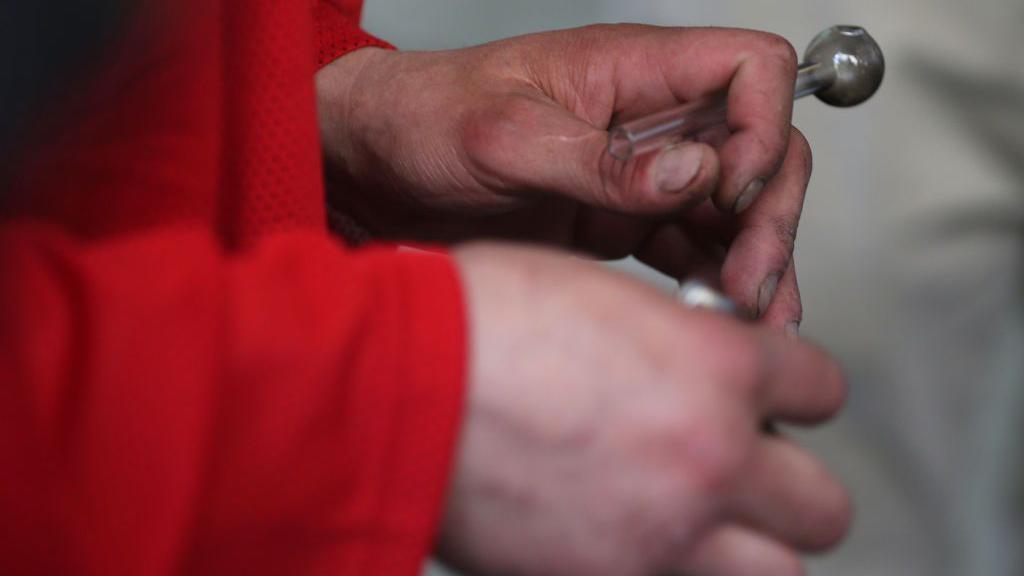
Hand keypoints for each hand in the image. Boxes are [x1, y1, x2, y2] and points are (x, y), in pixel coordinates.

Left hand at [316, 25, 809, 328]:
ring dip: (754, 260)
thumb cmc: (423, 118)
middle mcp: (647, 120)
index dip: (764, 126)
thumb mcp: (503, 135)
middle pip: (759, 150)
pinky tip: (719, 317)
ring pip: (734, 209)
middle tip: (752, 280)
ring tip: (751, 316)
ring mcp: (638, 175)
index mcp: (629, 70)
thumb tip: (691, 174)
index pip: (749, 69)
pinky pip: (688, 249)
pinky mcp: (618, 223)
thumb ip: (599, 161)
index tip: (734, 189)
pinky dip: (712, 282)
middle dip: (769, 215)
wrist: (375, 169)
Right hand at [444, 243, 849, 575]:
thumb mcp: (597, 295)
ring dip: (752, 544)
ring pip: (779, 571)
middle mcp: (709, 456)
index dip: (797, 390)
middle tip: (744, 465)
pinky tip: (632, 534)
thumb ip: (672, 339)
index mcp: (716, 367)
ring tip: (704, 518)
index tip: (776, 395)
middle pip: (823, 503)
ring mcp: (665, 533)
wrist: (395, 385)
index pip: (822, 391)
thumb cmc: (478, 321)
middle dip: (789, 484)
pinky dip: (673, 565)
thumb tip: (693, 364)